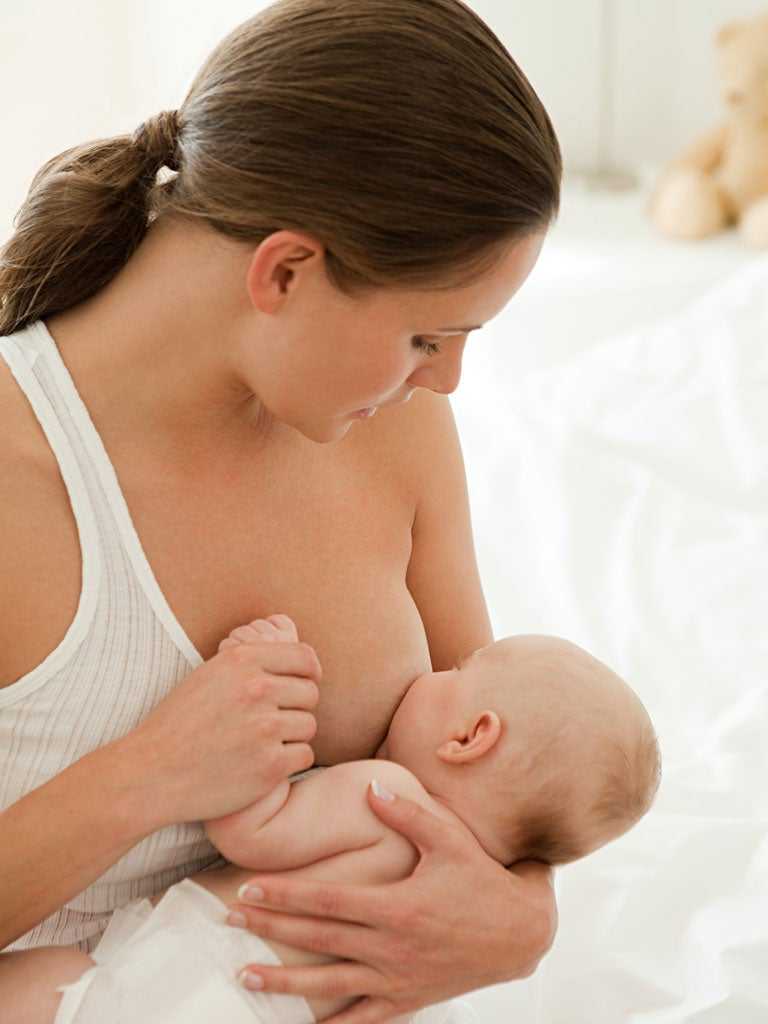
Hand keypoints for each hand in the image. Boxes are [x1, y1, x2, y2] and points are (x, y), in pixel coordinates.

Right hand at [119, 620, 319, 828]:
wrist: (150, 772)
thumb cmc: (179, 724)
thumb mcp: (210, 675)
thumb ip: (251, 663)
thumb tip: (303, 659)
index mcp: (242, 660)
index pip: (305, 657)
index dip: (310, 672)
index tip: (303, 685)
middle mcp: (256, 688)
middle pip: (310, 693)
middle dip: (296, 707)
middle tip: (270, 723)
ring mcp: (264, 727)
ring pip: (308, 725)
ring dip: (291, 736)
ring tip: (260, 744)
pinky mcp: (270, 765)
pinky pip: (304, 755)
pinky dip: (288, 762)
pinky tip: (261, 764)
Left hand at [225, 785, 557, 1023]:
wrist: (521, 933)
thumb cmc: (482, 880)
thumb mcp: (449, 840)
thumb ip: (407, 814)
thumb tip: (369, 786)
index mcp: (395, 906)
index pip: (325, 900)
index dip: (285, 894)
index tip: (250, 887)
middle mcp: (389, 947)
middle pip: (316, 937)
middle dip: (270, 927)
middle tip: (229, 919)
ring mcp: (396, 979)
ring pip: (328, 984)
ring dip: (283, 981)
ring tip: (244, 977)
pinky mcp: (408, 999)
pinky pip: (363, 1020)